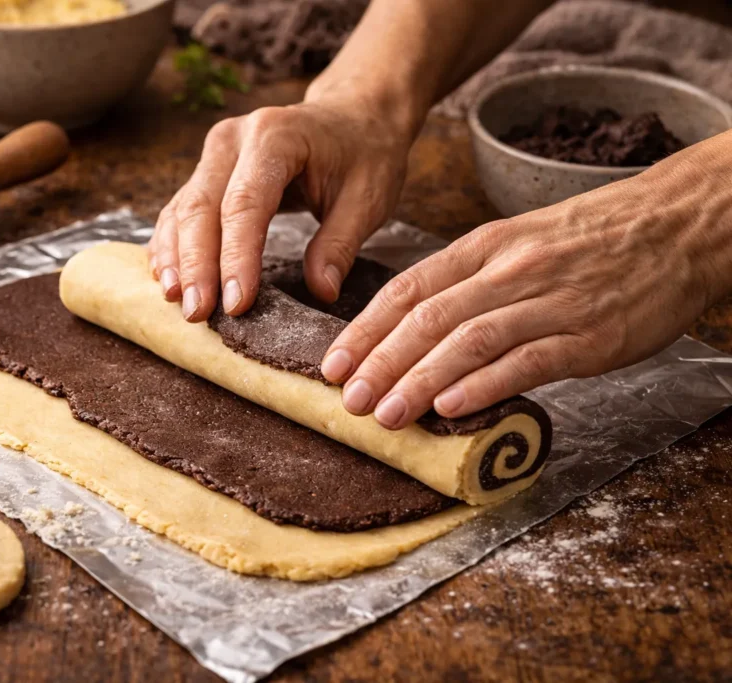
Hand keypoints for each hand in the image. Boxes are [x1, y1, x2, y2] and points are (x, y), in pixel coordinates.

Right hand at [147, 96, 416, 320]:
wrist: (352, 115)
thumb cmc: (363, 154)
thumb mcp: (367, 198)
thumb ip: (340, 244)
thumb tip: (321, 291)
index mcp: (276, 137)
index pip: (246, 203)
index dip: (237, 257)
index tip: (237, 304)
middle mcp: (234, 139)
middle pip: (203, 207)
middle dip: (197, 266)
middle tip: (197, 313)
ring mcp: (214, 152)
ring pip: (183, 210)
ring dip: (177, 260)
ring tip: (176, 302)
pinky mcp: (207, 170)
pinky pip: (179, 210)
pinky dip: (171, 246)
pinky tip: (168, 280)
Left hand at [321, 137, 731, 428]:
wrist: (679, 224)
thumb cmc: (593, 237)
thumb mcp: (520, 240)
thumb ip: (470, 281)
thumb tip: (415, 330)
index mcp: (485, 246)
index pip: (408, 288)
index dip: (365, 330)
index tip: (334, 364)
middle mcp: (509, 270)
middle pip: (428, 317)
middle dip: (381, 362)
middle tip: (347, 400)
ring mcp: (550, 302)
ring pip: (469, 341)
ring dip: (420, 380)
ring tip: (385, 414)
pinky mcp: (589, 335)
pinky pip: (527, 361)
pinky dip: (485, 385)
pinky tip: (452, 408)